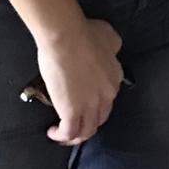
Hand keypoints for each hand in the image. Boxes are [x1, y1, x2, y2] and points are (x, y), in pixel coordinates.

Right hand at [35, 17, 124, 144]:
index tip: (84, 102)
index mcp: (115, 78)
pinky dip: (62, 136)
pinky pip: (69, 133)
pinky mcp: (72, 112)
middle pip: (100, 117)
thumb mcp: (109, 36)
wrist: (67, 37)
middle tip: (74, 121)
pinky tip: (53, 132)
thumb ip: (113, 47)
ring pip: (87, 131)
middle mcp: (107, 95)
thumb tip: (111, 51)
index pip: (108, 98)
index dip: (96, 103)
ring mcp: (90, 105)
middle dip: (88, 122)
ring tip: (62, 133)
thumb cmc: (85, 32)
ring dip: (75, 135)